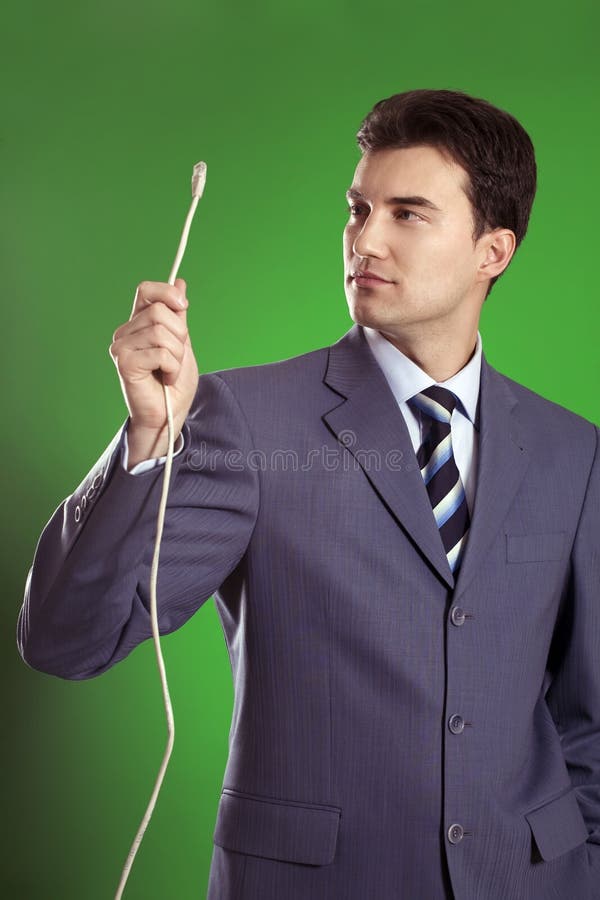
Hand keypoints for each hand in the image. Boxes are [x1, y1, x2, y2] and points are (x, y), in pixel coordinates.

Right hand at [109, 278, 198, 465]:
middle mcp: (125, 332)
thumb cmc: (173, 383)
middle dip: (180, 336)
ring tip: (169, 370)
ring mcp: (121, 347)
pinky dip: (172, 367)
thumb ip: (179, 316)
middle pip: (161, 312)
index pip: (146, 290)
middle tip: (175, 358)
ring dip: (177, 355)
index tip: (184, 306)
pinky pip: (160, 352)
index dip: (167, 293)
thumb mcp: (182, 343)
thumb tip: (180, 284)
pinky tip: (164, 378)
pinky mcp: (124, 362)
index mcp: (138, 324)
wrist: (169, 413)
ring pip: (162, 332)